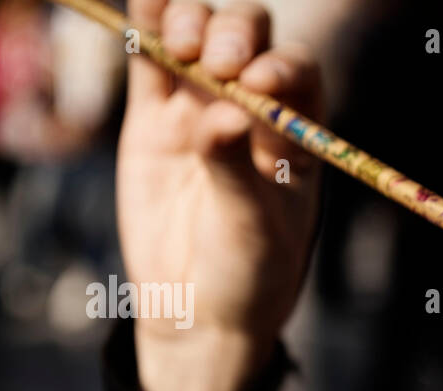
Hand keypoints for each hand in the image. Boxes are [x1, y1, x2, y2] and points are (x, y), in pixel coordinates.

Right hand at [118, 0, 322, 390]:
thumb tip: (225, 114)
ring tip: (179, 48)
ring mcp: (200, 104)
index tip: (257, 83)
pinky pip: (148, 55)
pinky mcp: (152, 115)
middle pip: (248, 36)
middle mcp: (253, 107)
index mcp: (297, 131)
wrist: (198, 308)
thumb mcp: (251, 226)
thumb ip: (236, 170)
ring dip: (189, 20)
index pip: (296, 73)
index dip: (278, 64)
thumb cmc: (247, 272)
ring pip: (197, 33)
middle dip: (233, 34)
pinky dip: (144, 25)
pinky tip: (144, 10)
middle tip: (217, 65)